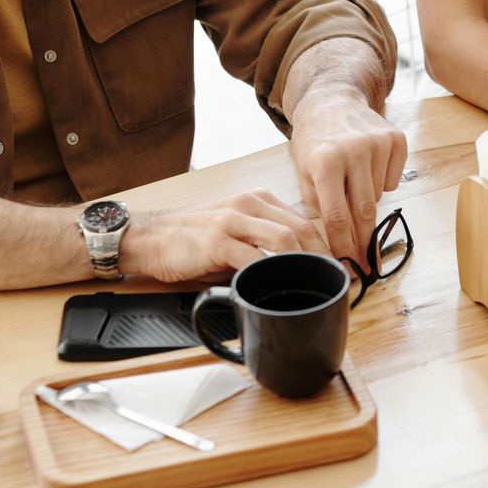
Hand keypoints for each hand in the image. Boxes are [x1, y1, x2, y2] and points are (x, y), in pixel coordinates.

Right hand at [121, 190, 329, 281]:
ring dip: (306, 265)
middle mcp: (249, 205)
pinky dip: (271, 273)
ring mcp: (233, 221)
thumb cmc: (192, 240)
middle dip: (325, 257)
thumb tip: (295, 268)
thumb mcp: (233, 233)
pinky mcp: (217, 241)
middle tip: (336, 281)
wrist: (150, 238)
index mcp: (258, 200)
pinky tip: (279, 287)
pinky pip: (253, 258)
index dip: (326, 245)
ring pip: (284, 239)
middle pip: (302, 228)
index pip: (303, 220)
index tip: (338, 267)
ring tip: (316, 284)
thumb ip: (262, 244)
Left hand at [288, 86, 407, 261]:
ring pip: (378, 196)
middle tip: (366, 264)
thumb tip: (336, 240)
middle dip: (364, 242)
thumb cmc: (315, 139)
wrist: (333, 99)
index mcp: (324, 161)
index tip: (348, 265)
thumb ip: (317, 203)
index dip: (343, 245)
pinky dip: (382, 183)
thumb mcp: (302, 170)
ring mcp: (378, 144)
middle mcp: (353, 151)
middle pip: (363, 211)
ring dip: (366, 202)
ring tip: (353, 184)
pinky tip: (367, 168)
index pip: (336, 216)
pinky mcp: (396, 139)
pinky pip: (393, 181)